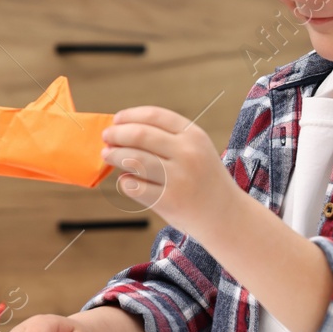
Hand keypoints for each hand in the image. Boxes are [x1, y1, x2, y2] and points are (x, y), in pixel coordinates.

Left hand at [101, 106, 230, 232]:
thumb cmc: (204, 179)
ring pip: (133, 159)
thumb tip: (122, 129)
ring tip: (108, 156)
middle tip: (106, 137)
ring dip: (114, 155)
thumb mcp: (197, 150)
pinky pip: (134, 186)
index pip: (154, 116)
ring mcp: (179, 178)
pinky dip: (124, 181)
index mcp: (194, 135)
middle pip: (139, 135)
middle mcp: (188, 153)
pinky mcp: (169, 201)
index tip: (116, 120)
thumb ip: (167, 138)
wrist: (226, 216)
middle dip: (117, 134)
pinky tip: (126, 179)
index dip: (130, 116)